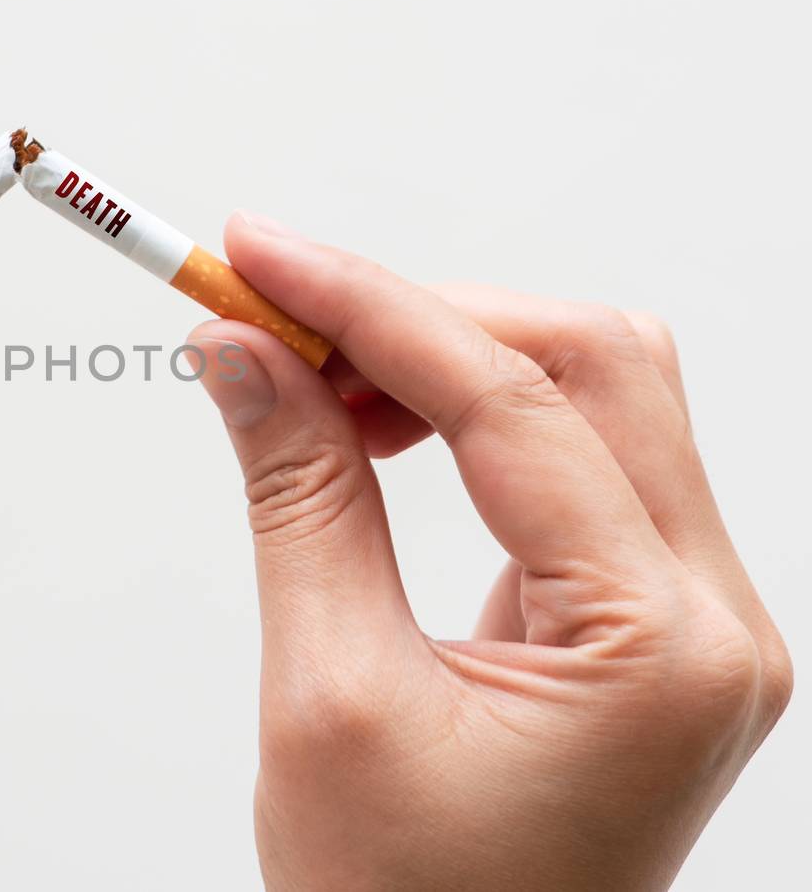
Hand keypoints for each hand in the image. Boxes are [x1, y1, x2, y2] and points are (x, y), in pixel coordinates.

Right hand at [189, 213, 791, 890]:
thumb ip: (299, 499)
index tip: (258, 256)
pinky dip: (465, 421)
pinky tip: (374, 436)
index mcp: (662, 647)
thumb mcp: (329, 696)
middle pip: (591, 366)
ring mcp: (688, 617)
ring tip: (313, 384)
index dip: (370, 306)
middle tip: (275, 318)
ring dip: (444, 362)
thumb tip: (243, 357)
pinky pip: (572, 464)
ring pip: (592, 398)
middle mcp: (711, 617)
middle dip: (421, 318)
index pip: (515, 403)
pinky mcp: (642, 619)